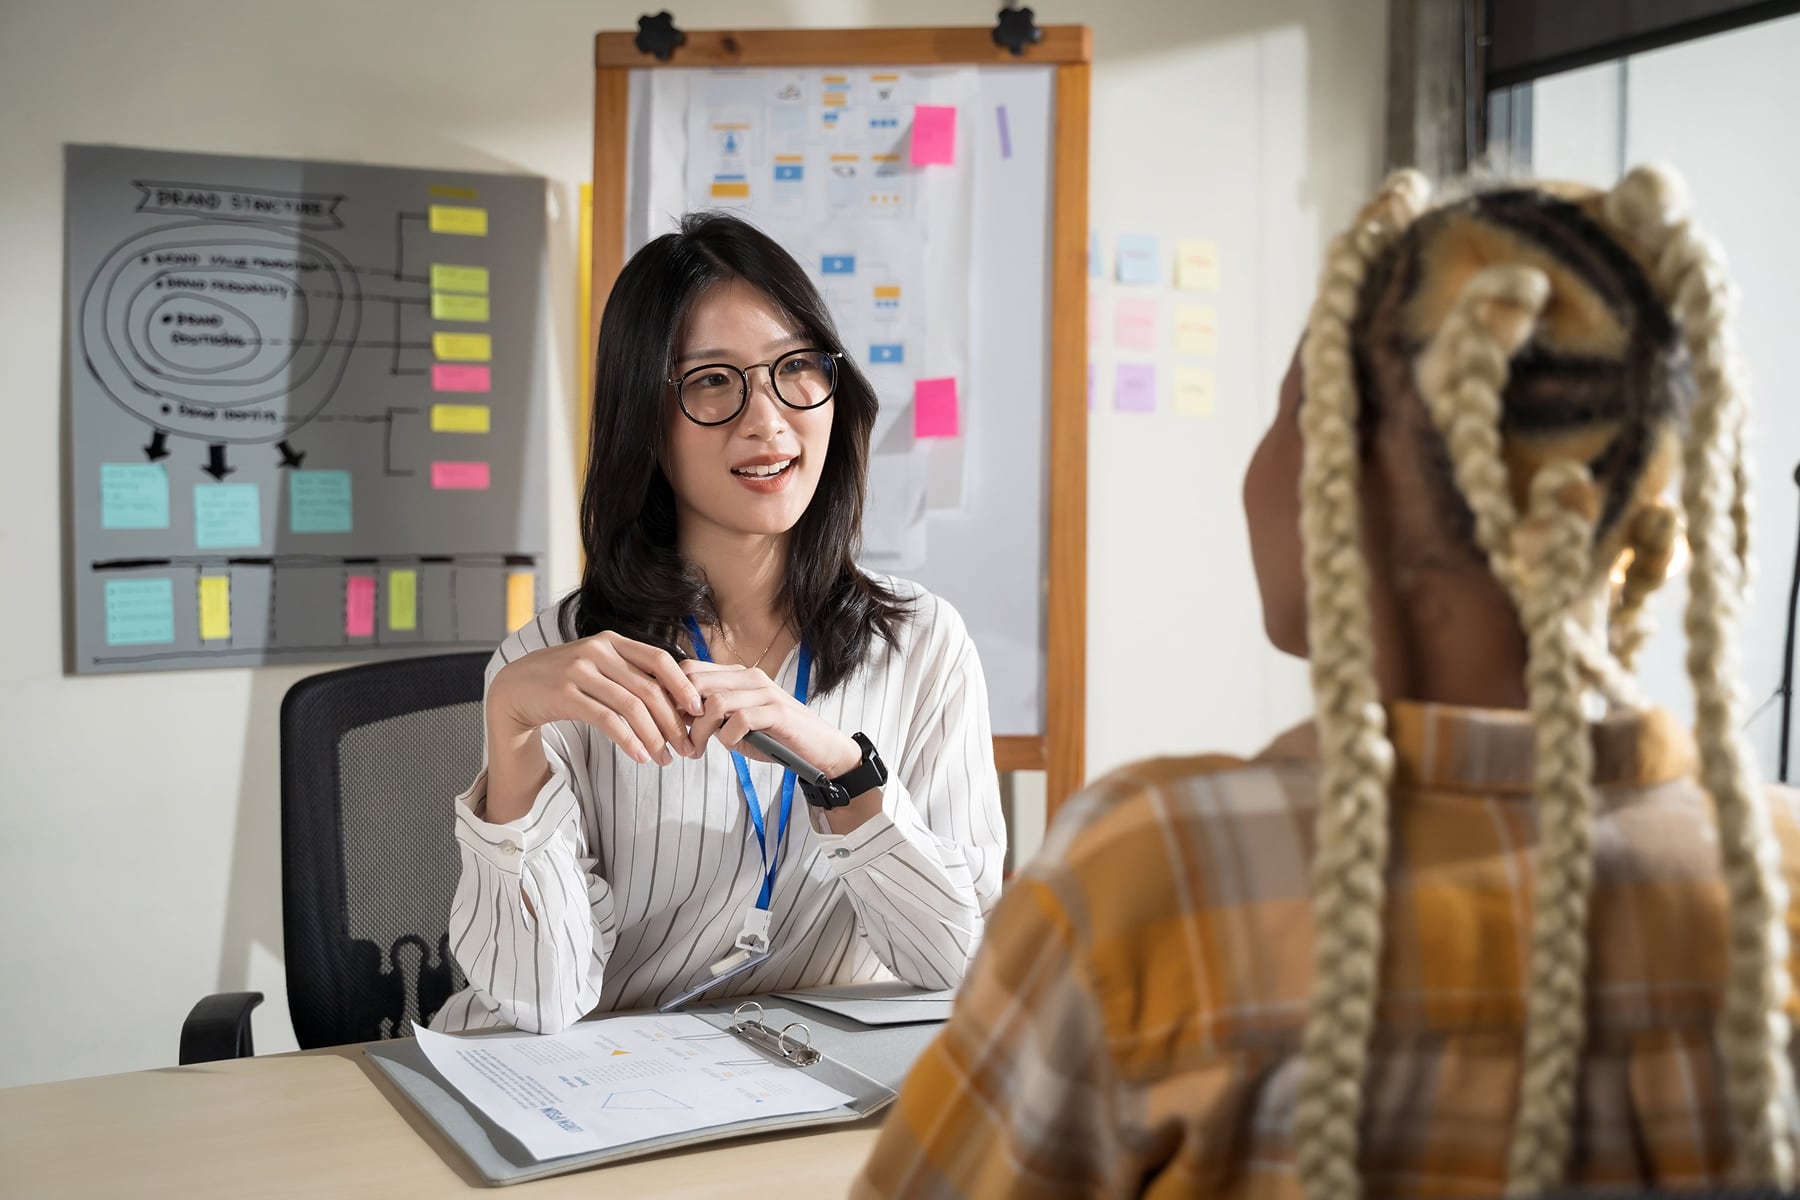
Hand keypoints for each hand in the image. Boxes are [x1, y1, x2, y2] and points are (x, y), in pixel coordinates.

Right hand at [488, 632, 703, 766]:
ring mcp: (580, 671)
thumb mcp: (600, 667)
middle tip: (686, 747)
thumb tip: (678, 702)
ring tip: (664, 758)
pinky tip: (640, 756)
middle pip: (649, 688)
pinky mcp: (564, 694)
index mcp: (612, 641)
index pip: (659, 659)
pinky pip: (607, 720)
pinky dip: (628, 740)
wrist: (514, 688)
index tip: (698, 710)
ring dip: (653, 736)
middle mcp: (598, 650)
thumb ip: (631, 676)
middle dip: (672, 721)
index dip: (682, 685)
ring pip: (631, 706)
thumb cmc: (567, 681)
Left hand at [681, 660, 860, 775]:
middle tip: (681, 739)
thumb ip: (711, 715)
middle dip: (681, 714)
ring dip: (700, 732)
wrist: (817, 748)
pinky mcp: (777, 712)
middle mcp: (750, 677)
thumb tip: (676, 716)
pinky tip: (730, 746)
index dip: (672, 695)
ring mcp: (765, 692)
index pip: (690, 670)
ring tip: (699, 749)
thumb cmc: (775, 736)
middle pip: (696, 681)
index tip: (669, 722)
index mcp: (738, 675)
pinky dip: (727, 738)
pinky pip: (739, 720)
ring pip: (715, 703)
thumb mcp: (736, 723)